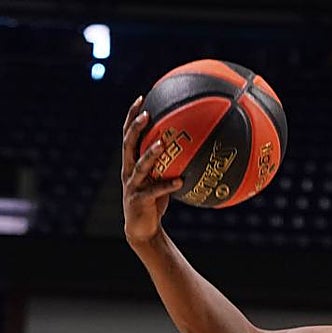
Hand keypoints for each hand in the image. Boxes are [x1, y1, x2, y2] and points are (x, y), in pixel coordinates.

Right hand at [121, 96, 182, 245]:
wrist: (143, 228)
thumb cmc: (156, 201)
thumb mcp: (163, 178)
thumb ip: (172, 164)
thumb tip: (196, 149)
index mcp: (132, 162)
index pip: (128, 134)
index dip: (132, 116)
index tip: (142, 98)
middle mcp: (129, 170)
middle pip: (128, 143)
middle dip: (136, 127)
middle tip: (147, 114)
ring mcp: (132, 184)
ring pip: (140, 165)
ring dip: (151, 153)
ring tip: (162, 143)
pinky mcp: (138, 200)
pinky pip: (155, 191)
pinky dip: (168, 185)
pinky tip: (181, 181)